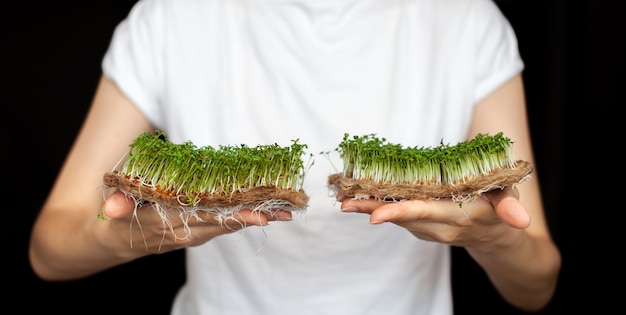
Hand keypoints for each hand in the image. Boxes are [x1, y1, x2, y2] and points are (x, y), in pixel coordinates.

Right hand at [100, 190, 292, 253]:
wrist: (114, 241)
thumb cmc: (116, 218)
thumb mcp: (113, 209)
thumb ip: (117, 205)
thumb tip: (112, 208)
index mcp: (169, 223)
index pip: (207, 218)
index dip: (234, 215)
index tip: (259, 214)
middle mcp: (186, 232)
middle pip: (227, 222)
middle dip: (257, 216)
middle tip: (285, 210)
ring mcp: (194, 234)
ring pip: (230, 224)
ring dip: (258, 217)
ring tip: (285, 211)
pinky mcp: (198, 232)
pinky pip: (225, 225)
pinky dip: (247, 217)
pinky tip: (267, 212)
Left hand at [338, 186, 529, 247]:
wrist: (494, 237)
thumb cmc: (499, 210)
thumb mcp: (509, 204)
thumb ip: (511, 209)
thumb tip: (522, 220)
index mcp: (457, 216)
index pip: (424, 213)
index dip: (399, 213)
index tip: (374, 216)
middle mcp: (438, 226)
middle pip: (400, 216)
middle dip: (371, 209)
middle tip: (345, 203)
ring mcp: (427, 228)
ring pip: (394, 216)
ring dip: (368, 207)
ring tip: (343, 196)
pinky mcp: (420, 225)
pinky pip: (395, 215)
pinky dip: (375, 206)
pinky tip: (356, 197)